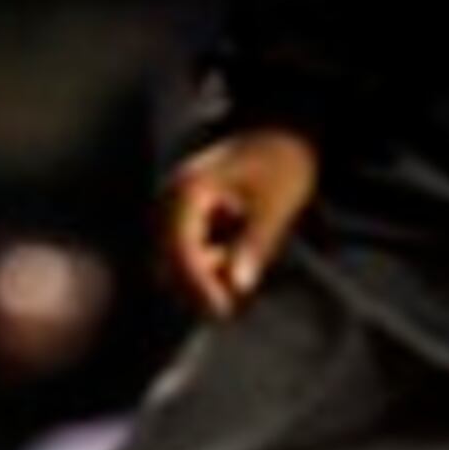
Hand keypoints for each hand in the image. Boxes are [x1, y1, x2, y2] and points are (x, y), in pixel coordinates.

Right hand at [158, 127, 318, 317]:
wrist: (276, 138)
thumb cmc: (279, 167)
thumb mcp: (275, 205)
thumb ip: (256, 244)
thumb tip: (237, 287)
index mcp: (188, 190)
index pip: (180, 249)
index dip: (198, 285)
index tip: (224, 311)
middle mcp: (169, 201)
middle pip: (169, 263)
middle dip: (201, 287)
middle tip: (239, 301)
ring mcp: (171, 213)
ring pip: (174, 267)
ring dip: (205, 282)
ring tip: (243, 268)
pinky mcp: (182, 225)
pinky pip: (185, 261)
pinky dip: (208, 272)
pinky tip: (236, 265)